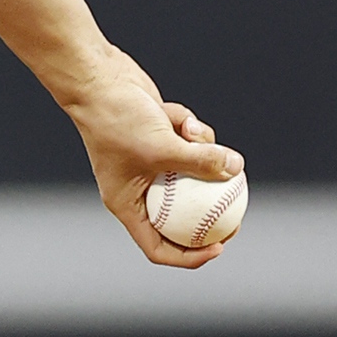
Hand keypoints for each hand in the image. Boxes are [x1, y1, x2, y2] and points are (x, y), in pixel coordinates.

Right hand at [62, 48, 243, 266]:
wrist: (99, 81)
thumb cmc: (118, 120)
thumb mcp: (163, 146)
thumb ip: (202, 160)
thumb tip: (236, 168)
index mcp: (127, 204)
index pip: (157, 246)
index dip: (190, 256)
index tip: (219, 246)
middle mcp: (138, 189)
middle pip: (181, 215)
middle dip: (210, 212)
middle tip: (237, 213)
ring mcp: (151, 164)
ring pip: (192, 171)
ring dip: (200, 149)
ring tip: (190, 130)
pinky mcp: (161, 141)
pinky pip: (189, 144)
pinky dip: (189, 128)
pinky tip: (175, 114)